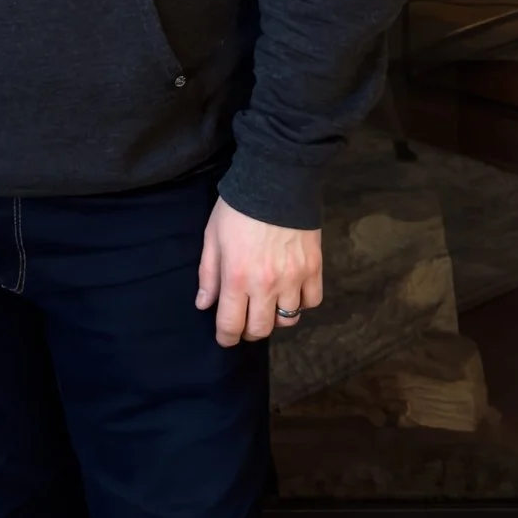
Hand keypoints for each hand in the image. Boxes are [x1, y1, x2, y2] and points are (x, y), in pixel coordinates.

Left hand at [195, 202, 323, 347]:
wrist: (276, 180)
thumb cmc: (238, 208)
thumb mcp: (213, 238)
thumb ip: (208, 275)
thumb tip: (204, 305)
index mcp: (236, 278)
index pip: (231, 325)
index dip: (226, 337)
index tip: (225, 337)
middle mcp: (266, 285)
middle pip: (260, 330)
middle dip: (249, 331)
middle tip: (245, 321)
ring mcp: (293, 278)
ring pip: (288, 320)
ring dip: (275, 318)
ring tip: (268, 304)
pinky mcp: (314, 268)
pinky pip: (311, 301)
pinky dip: (301, 303)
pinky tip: (291, 292)